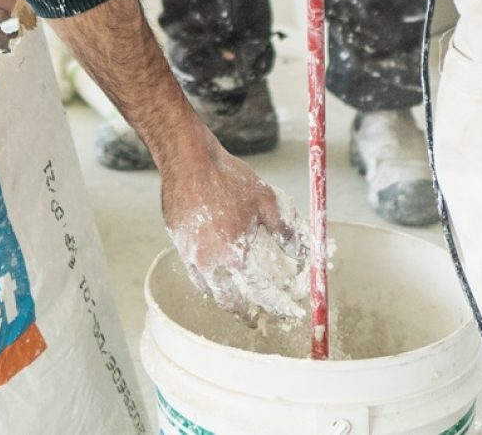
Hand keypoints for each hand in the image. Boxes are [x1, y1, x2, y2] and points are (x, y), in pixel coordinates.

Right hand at [161, 135, 308, 322]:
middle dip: (248, 315)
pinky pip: (195, 276)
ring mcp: (191, 256)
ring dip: (227, 302)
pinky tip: (217, 279)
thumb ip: (287, 232)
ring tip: (239, 305)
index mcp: (236, 254)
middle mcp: (212, 263)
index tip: (290, 314)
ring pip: (210, 292)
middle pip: (231, 303)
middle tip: (260, 320)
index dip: (279, 307)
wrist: (188, 160)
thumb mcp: (267, 201)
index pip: (262, 293)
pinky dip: (208, 284)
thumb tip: (302, 254)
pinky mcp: (179, 246)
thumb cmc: (228, 177)